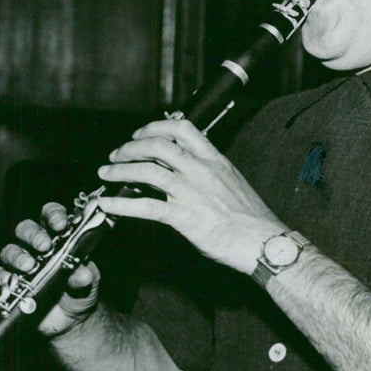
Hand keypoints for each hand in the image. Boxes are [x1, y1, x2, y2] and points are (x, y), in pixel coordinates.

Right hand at [0, 202, 99, 335]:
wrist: (71, 321)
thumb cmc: (80, 294)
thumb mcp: (88, 285)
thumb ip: (85, 278)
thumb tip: (82, 274)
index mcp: (57, 239)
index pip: (50, 217)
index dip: (53, 216)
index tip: (61, 225)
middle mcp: (36, 248)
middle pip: (26, 229)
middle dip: (33, 235)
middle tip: (44, 245)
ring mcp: (20, 265)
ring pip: (9, 250)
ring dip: (18, 256)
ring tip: (29, 266)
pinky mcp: (10, 284)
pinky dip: (0, 276)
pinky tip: (9, 281)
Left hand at [97, 118, 286, 272]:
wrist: (265, 243)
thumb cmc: (253, 221)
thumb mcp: (233, 185)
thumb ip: (209, 176)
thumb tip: (186, 175)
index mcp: (215, 160)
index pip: (182, 128)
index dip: (155, 127)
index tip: (140, 134)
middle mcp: (201, 171)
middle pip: (157, 145)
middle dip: (130, 147)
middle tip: (116, 155)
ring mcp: (191, 192)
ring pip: (146, 171)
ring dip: (120, 170)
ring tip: (105, 174)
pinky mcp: (184, 217)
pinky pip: (145, 207)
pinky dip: (121, 204)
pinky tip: (107, 205)